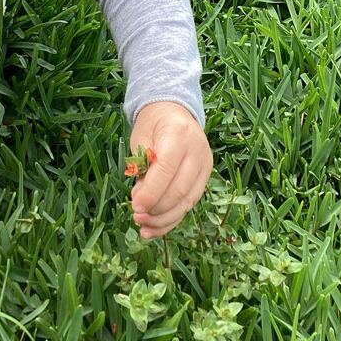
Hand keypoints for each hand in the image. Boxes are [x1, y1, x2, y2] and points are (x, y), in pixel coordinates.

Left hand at [129, 101, 213, 239]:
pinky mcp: (206, 178)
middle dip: (158, 209)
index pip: (167, 168)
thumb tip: (141, 199)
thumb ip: (141, 166)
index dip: (151, 191)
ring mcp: (205, 165)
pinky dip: (172, 219)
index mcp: (178, 134)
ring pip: (187, 201)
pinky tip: (155, 229)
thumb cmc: (153, 124)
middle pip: (180, 189)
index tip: (135, 206)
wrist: (174, 111)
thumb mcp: (141, 137)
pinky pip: (190, 204)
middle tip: (137, 216)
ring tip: (143, 227)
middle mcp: (197, 150)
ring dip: (164, 219)